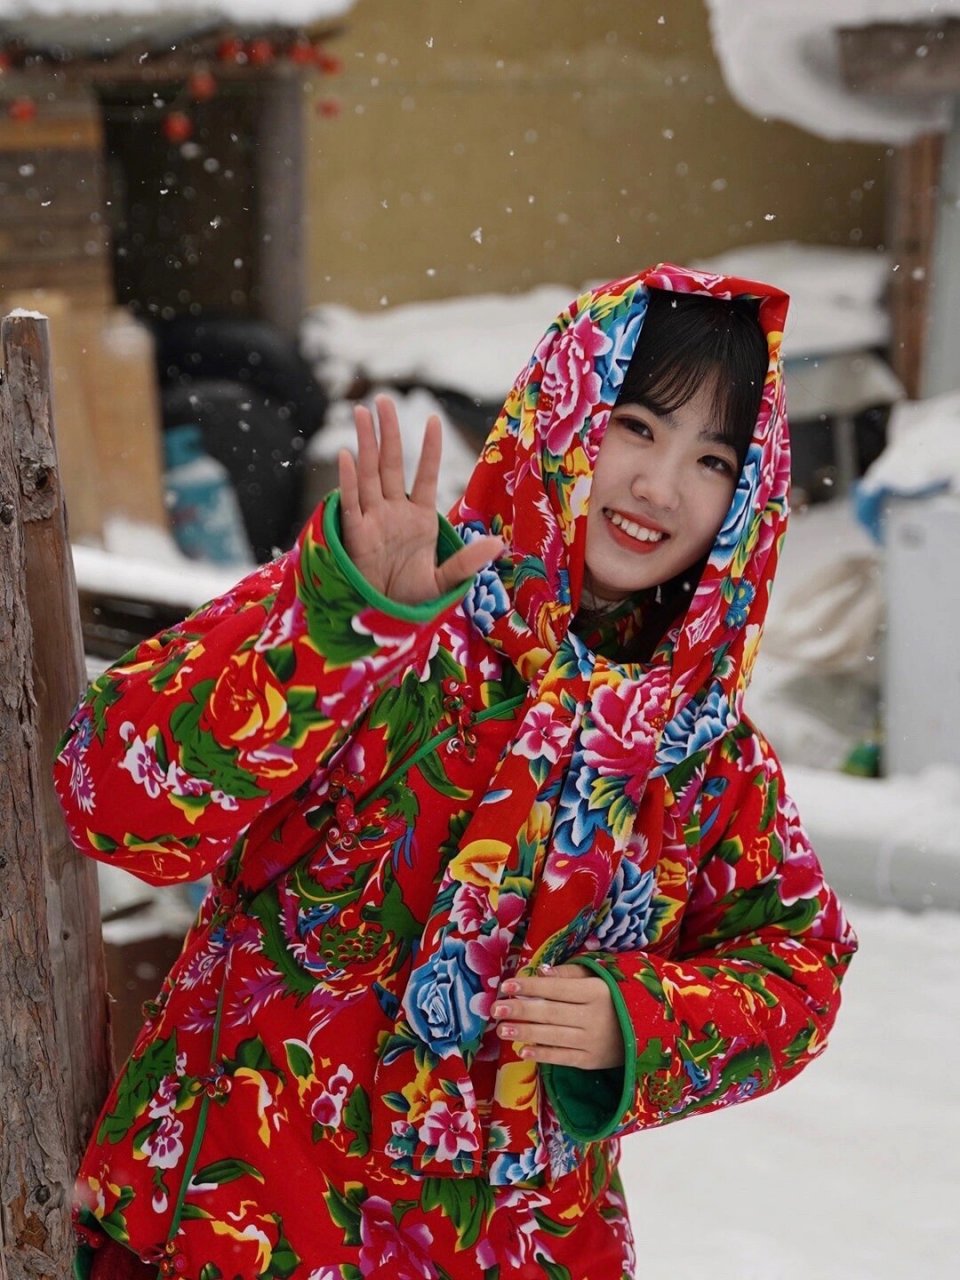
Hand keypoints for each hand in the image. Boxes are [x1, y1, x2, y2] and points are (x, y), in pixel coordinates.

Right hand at [337, 394, 502, 605]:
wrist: (381, 618)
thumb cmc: (410, 598)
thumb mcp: (443, 581)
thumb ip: (467, 561)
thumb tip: (498, 543)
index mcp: (419, 518)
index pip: (425, 476)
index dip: (430, 449)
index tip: (433, 420)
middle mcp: (394, 512)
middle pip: (390, 464)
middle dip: (388, 432)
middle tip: (383, 399)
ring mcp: (373, 520)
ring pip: (369, 474)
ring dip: (366, 443)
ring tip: (361, 412)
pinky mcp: (355, 535)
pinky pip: (352, 504)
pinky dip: (349, 481)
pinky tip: (348, 455)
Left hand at [492, 964, 624, 1068]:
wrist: (646, 1031)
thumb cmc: (615, 997)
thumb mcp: (599, 978)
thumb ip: (570, 974)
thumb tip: (540, 972)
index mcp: (597, 992)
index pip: (557, 989)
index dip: (531, 986)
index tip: (507, 985)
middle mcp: (594, 1017)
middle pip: (551, 1013)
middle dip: (521, 1010)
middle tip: (496, 1008)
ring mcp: (593, 1042)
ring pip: (553, 1036)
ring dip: (525, 1032)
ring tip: (501, 1029)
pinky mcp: (591, 1061)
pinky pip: (563, 1057)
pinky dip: (542, 1054)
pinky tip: (522, 1050)